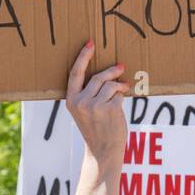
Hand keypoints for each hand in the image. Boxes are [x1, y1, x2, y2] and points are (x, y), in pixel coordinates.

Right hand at [66, 41, 128, 168]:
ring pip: (111, 85)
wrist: (102, 150)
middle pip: (98, 77)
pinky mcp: (108, 109)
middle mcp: (80, 102)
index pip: (75, 73)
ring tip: (123, 90)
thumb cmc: (96, 129)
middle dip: (112, 71)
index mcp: (71, 100)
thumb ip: (91, 93)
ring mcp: (94, 106)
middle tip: (121, 67)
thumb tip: (112, 71)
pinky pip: (119, 95)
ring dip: (119, 87)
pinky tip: (119, 108)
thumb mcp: (86, 110)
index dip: (83, 57)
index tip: (90, 43)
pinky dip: (122, 98)